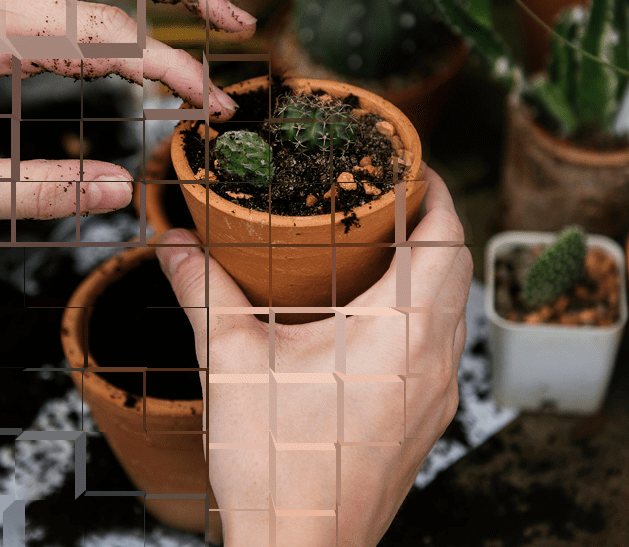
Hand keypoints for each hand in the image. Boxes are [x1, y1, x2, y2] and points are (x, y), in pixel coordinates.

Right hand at [155, 167, 471, 545]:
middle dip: (432, 223)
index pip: (444, 237)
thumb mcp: (229, 361)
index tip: (408, 164)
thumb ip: (202, 289)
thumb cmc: (273, 463)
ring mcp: (436, 395)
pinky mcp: (426, 421)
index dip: (434, 191)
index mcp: (400, 330)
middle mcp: (434, 360)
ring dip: (431, 269)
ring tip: (381, 249)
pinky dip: (423, 313)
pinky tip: (374, 318)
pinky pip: (441, 347)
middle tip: (388, 197)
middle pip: (457, 267)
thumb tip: (171, 240)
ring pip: (454, 309)